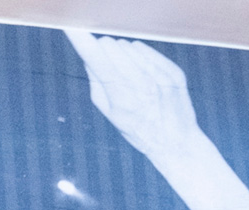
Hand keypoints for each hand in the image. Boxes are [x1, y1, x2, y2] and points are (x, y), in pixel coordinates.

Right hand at [66, 31, 203, 160]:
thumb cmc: (137, 129)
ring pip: (127, 45)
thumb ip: (96, 82)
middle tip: (109, 70)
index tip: (72, 27)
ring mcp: (160, 76)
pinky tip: (144, 76)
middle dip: (104, 52)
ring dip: (123, 56)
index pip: (97, 60)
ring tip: (131, 78)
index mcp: (123, 98)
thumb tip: (89, 54)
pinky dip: (139, 57)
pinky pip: (145, 48)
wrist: (176, 143)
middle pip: (110, 45)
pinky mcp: (173, 71)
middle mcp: (143, 84)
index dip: (82, 41)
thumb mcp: (110, 113)